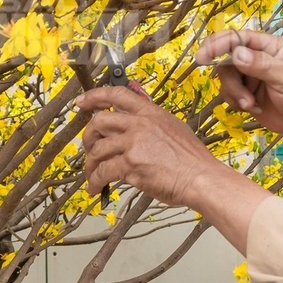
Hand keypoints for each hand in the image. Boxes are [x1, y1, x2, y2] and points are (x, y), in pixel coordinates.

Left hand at [76, 86, 268, 244]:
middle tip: (88, 148)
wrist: (201, 177)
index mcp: (151, 113)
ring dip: (90, 165)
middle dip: (88, 136)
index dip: (95, 96)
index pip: (117, 94)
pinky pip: (103, 171)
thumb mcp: (174, 130)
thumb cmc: (193, 160)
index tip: (82, 102)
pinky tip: (96, 188)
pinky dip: (95, 181)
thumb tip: (133, 134)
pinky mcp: (130, 164)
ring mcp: (134, 143)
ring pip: (98, 150)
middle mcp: (140, 124)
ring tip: (92, 176)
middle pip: (100, 121)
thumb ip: (152, 127)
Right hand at [193, 28, 282, 138]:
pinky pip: (227, 93)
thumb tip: (236, 53)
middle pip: (227, 59)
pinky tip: (254, 109)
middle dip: (231, 81)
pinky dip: (236, 102)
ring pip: (225, 78)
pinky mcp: (244, 91)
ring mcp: (249, 74)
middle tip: (240, 97)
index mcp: (270, 46)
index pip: (240, 37)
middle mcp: (256, 56)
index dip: (219, 44)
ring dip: (235, 94)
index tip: (203, 56)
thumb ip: (262, 65)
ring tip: (252, 105)